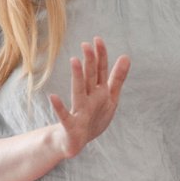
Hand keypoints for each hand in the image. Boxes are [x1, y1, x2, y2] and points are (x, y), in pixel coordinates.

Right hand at [48, 38, 130, 158]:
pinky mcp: (71, 125)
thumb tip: (126, 56)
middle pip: (90, 77)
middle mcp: (88, 97)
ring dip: (77, 76)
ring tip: (74, 60)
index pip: (101, 70)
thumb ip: (118, 78)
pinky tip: (53, 96)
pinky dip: (59, 107)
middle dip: (90, 61)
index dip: (101, 56)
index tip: (97, 39)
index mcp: (99, 91)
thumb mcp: (110, 97)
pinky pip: (65, 116)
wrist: (76, 142)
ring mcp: (79, 110)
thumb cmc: (94, 117)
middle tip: (87, 44)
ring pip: (78, 91)